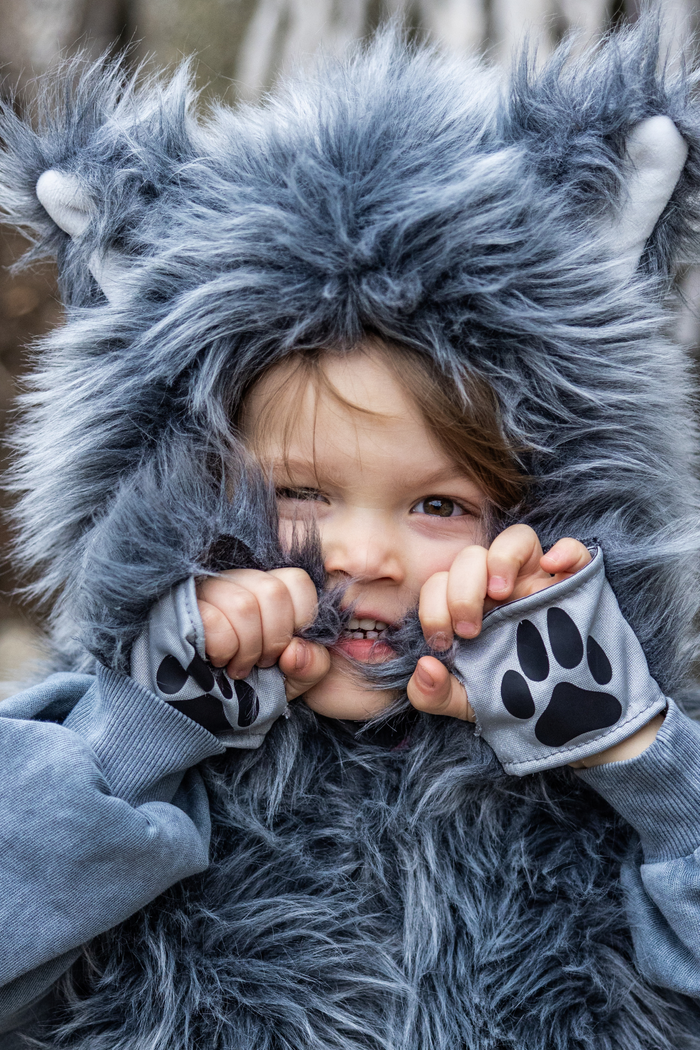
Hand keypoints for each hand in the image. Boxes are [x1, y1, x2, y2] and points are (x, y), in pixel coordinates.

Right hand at [197, 567, 330, 699]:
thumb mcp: (294, 679)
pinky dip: (223, 649)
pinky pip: (213, 620)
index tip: (289, 647)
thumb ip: (313, 665)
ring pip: (243, 605)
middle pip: (273, 591)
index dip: (301, 617)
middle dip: (274, 638)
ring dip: (248, 648)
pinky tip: (219, 661)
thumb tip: (295, 650)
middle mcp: (240, 580)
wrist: (208, 708)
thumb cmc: (255, 686)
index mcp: (270, 589)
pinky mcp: (183, 606)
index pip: (297, 580)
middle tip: (263, 662)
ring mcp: (209, 589)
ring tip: (240, 667)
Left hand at [407, 525, 590, 720]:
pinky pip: (574, 551)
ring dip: (501, 560)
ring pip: (516, 539)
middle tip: (470, 630)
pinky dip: (564, 550)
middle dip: (461, 592)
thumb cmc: (509, 700)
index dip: (433, 607)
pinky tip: (553, 568)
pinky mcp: (575, 586)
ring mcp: (539, 583)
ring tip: (502, 594)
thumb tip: (425, 668)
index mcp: (470, 607)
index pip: (440, 583)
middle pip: (471, 557)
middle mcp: (500, 589)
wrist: (563, 717)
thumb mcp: (465, 703)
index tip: (445, 643)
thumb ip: (432, 694)